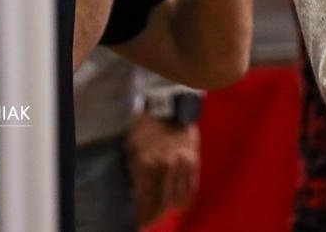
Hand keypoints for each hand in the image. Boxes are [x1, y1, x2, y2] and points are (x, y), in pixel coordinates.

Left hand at [125, 111, 199, 225]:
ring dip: (169, 208)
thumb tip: (136, 194)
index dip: (141, 215)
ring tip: (162, 213)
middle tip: (148, 221)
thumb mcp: (131, 147)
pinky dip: (185, 199)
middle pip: (163, 202)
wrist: (168, 105)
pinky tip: (180, 205)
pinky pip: (191, 187)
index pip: (145, 200)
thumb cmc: (145, 126)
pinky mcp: (194, 160)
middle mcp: (167, 166)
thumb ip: (135, 172)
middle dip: (155, 215)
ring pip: (178, 197)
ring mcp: (182, 163)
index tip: (138, 223)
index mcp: (147, 164)